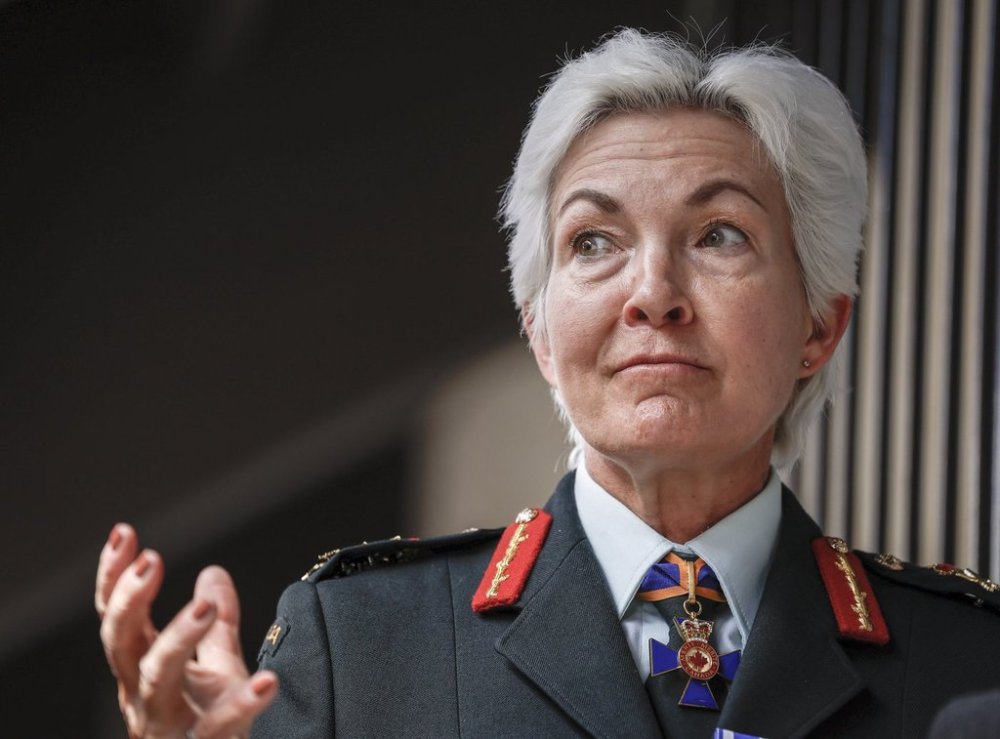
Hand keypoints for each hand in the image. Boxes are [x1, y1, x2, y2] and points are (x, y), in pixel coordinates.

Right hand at [96, 524, 277, 737]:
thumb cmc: (210, 727)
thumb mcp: (215, 669)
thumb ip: (216, 624)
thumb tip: (213, 571)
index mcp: (144, 672)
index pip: (118, 620)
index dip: (114, 579)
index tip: (124, 532)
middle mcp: (144, 699)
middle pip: (121, 645)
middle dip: (130, 601)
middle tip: (153, 559)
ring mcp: (167, 730)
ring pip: (157, 680)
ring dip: (178, 638)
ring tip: (206, 606)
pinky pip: (215, 731)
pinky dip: (241, 706)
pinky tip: (267, 681)